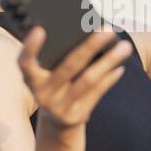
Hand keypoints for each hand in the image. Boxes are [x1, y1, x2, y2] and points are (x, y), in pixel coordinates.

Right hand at [16, 24, 132, 129]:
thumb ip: (57, 57)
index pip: (25, 63)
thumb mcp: (48, 75)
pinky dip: (109, 78)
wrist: (56, 121)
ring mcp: (59, 107)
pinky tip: (119, 66)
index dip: (30, 47)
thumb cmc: (54, 84)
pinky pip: (96, 93)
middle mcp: (42, 94)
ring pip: (88, 80)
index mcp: (31, 79)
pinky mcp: (76, 116)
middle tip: (107, 29)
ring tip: (125, 46)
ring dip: (108, 61)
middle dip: (90, 46)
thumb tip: (87, 31)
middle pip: (68, 67)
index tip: (40, 29)